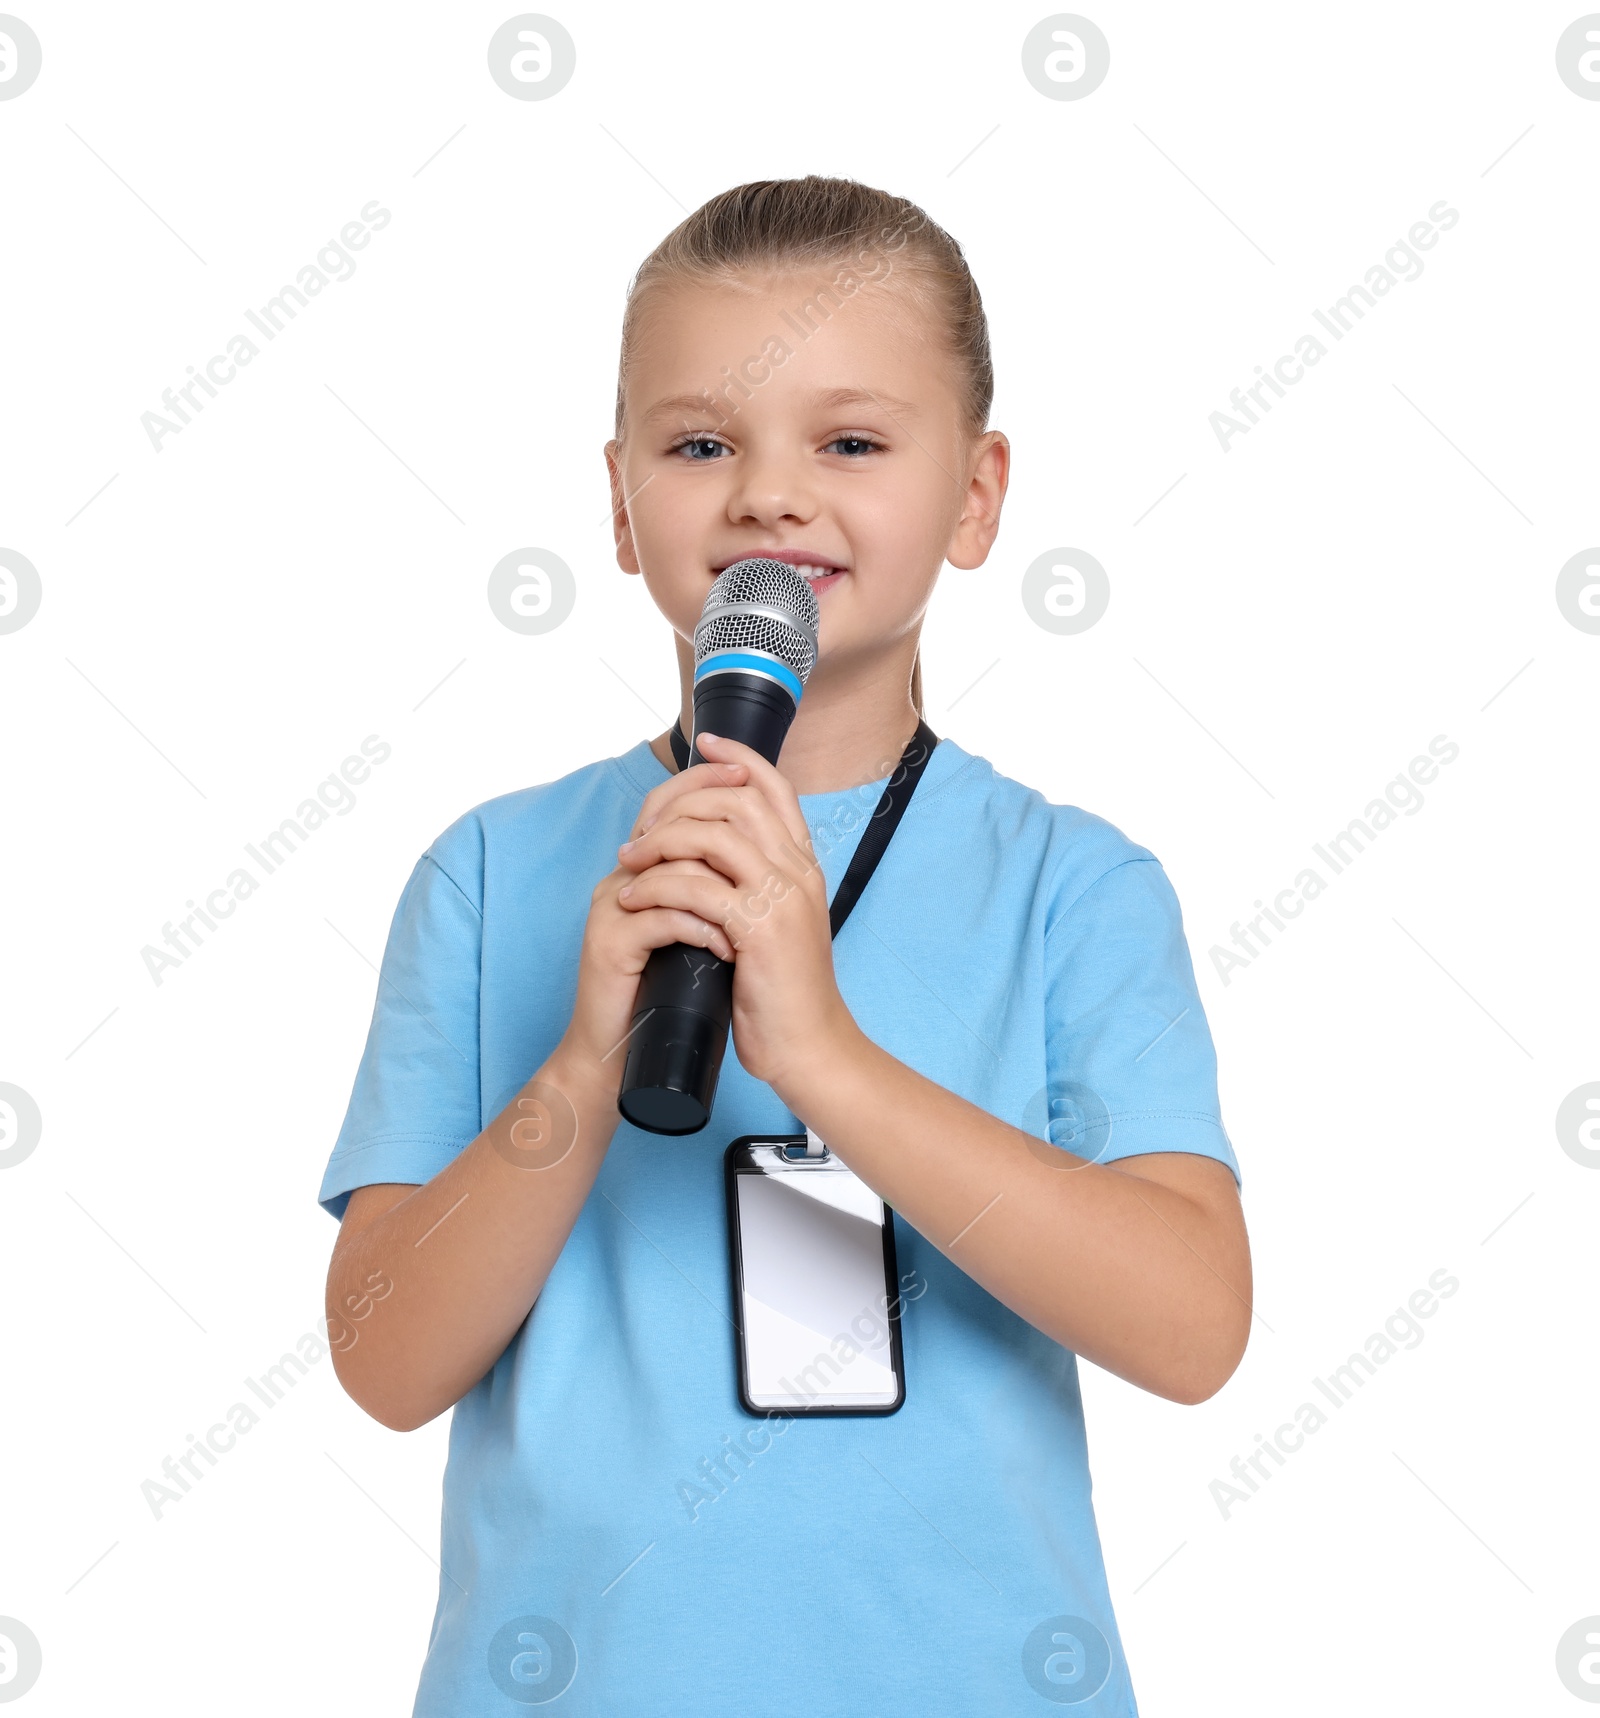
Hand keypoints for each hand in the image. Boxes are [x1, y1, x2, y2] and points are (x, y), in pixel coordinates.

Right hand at [557, 764, 742, 1095]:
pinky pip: (662, 918)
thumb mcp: (700, 932)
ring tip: (751, 919)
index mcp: (643, 869)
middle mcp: (622, 878)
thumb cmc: (667, 994)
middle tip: (761, 834)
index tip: (748, 771)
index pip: (670, 803)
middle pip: (666, 821)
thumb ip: (716, 890)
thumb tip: (764, 855)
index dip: (708, 781)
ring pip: (670, 869)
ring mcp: (612, 908)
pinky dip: (702, 930)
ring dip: (720, 890)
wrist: (622, 1053)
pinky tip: (727, 949)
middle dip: (717, 820)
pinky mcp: (610, 944)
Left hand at [613, 732, 853, 1092]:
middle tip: (638, 833)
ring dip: (660, 842)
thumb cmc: (784, 996)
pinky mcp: (759, 929)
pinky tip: (632, 901)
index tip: (706, 743)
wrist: (810, 1049)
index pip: (776, 788)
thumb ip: (756, 888)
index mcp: (804, 867)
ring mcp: (782, 897)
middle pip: (737, 799)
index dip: (740, 757)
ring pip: (713, 835)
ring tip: (628, 862)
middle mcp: (799, 872)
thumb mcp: (776, 928)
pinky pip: (695, 887)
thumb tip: (709, 862)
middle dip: (679, 804)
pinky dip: (655, 887)